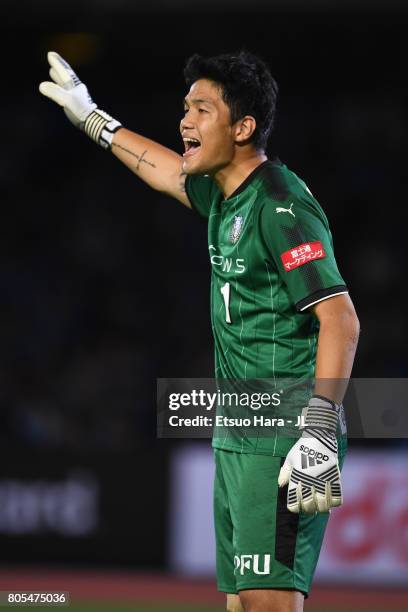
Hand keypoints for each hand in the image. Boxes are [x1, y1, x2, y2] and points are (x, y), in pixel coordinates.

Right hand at [39, 51, 120, 148]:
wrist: (93, 123)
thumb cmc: (81, 111)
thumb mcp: (67, 100)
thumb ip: (55, 92)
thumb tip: (42, 85)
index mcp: (75, 85)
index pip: (65, 71)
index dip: (57, 63)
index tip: (51, 54)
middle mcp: (76, 88)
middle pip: (66, 75)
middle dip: (59, 67)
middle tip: (53, 58)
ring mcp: (77, 96)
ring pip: (66, 83)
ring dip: (59, 76)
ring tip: (53, 72)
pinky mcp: (76, 103)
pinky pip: (66, 92)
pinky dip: (61, 88)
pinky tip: (61, 91)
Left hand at [278, 395, 341, 513]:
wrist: (319, 436)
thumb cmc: (301, 448)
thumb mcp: (289, 459)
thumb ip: (284, 473)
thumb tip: (281, 485)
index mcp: (297, 477)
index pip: (293, 500)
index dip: (294, 507)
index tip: (296, 507)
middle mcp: (309, 480)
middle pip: (308, 504)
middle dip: (307, 509)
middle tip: (308, 507)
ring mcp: (323, 479)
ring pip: (323, 504)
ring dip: (321, 508)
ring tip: (319, 506)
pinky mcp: (334, 477)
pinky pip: (337, 496)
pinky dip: (335, 503)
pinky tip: (331, 502)